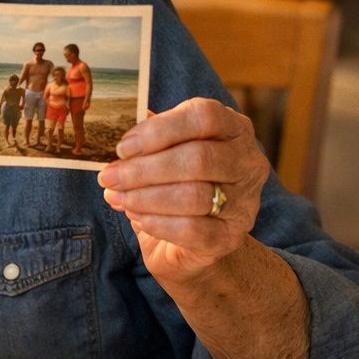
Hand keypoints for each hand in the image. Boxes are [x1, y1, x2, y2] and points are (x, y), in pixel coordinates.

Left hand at [96, 98, 268, 283]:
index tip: (123, 147)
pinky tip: (137, 218)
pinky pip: (191, 230)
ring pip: (194, 195)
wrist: (196, 242)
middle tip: (110, 176)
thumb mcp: (166, 152)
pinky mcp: (231, 237)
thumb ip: (149, 137)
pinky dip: (157, 223)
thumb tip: (118, 126)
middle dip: (145, 169)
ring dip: (145, 197)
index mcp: (233, 128)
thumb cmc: (177, 184)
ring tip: (118, 197)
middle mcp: (248, 162)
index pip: (204, 116)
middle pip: (198, 158)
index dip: (160, 129)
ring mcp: (245, 202)